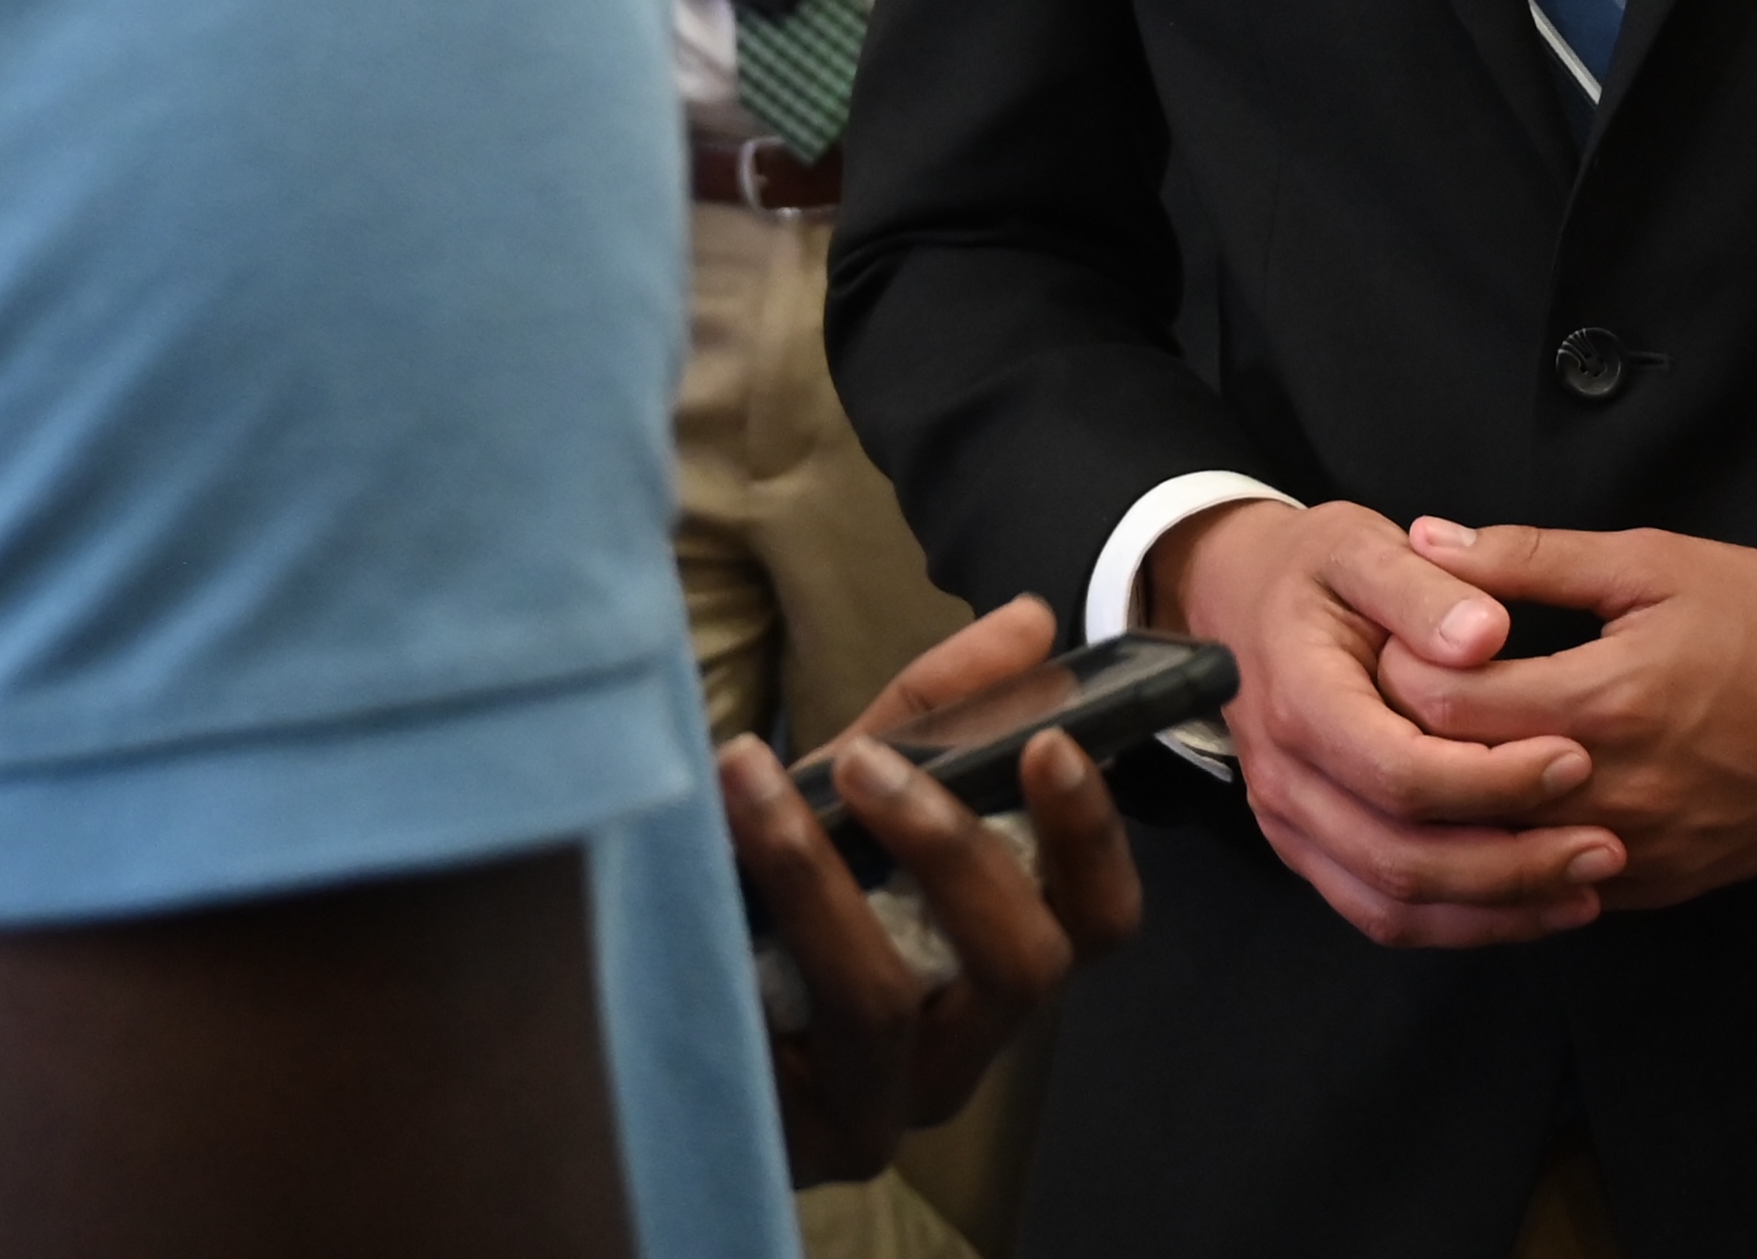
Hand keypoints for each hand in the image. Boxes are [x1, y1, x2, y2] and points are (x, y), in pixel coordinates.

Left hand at [718, 596, 1140, 1185]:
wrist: (657, 1000)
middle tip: (870, 762)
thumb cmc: (787, 887)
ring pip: (885, 1004)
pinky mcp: (795, 1137)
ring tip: (750, 779)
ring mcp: (882, 1105)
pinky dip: (747, 925)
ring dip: (816, 874)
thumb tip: (1033, 618)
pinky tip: (707, 852)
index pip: (1099, 921)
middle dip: (952, 848)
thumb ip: (940, 711)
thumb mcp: (856, 787)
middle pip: (1024, 967)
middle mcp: (964, 1048)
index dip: (1093, 836)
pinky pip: (781, 1039)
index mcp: (999, 961)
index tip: (1052, 741)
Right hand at [1150, 500, 1618, 949]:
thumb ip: (1424, 589)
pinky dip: (1462, 924)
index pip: (1400, 771)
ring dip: (1496, 910)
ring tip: (1586, 887)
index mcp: (1298, 698)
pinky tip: (1534, 905)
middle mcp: (1285, 777)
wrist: (1238, 599)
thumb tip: (1486, 637)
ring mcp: (1290, 824)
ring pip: (1395, 905)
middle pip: (1401, 858)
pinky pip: (1384, 914)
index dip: (1492, 780)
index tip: (1576, 758)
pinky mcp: (1310, 851)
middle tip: (1603, 847)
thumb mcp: (1361, 545)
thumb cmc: (1311, 569)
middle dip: (1512, 865)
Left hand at [1373, 521, 1756, 909]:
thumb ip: (1528, 559)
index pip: (1447, 706)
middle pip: (1461, 786)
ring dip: (1460, 802)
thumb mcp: (1648, 563)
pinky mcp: (1662, 884)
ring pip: (1503, 850)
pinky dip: (1519, 846)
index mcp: (1606, 701)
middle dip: (1411, 739)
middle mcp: (1614, 791)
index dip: (1397, 669)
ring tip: (1436, 747)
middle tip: (1391, 694)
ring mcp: (1639, 850)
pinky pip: (1560, 885)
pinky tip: (1501, 802)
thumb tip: (1429, 541)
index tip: (1386, 638)